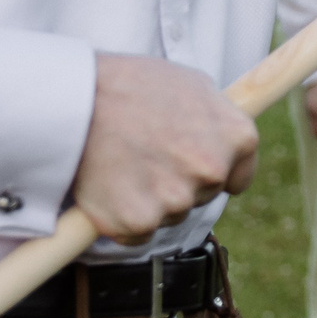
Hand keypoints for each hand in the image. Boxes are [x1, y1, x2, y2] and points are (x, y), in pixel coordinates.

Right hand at [74, 55, 259, 243]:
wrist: (77, 98)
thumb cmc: (133, 84)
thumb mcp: (193, 84)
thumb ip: (217, 118)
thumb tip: (224, 136)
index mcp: (237, 137)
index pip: (238, 178)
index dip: (213, 174)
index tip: (192, 169)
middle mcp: (213, 171)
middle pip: (201, 197)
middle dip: (178, 184)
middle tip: (145, 155)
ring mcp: (177, 199)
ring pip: (170, 215)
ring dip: (150, 201)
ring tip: (123, 163)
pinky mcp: (139, 222)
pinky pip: (137, 233)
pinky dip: (122, 219)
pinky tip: (109, 188)